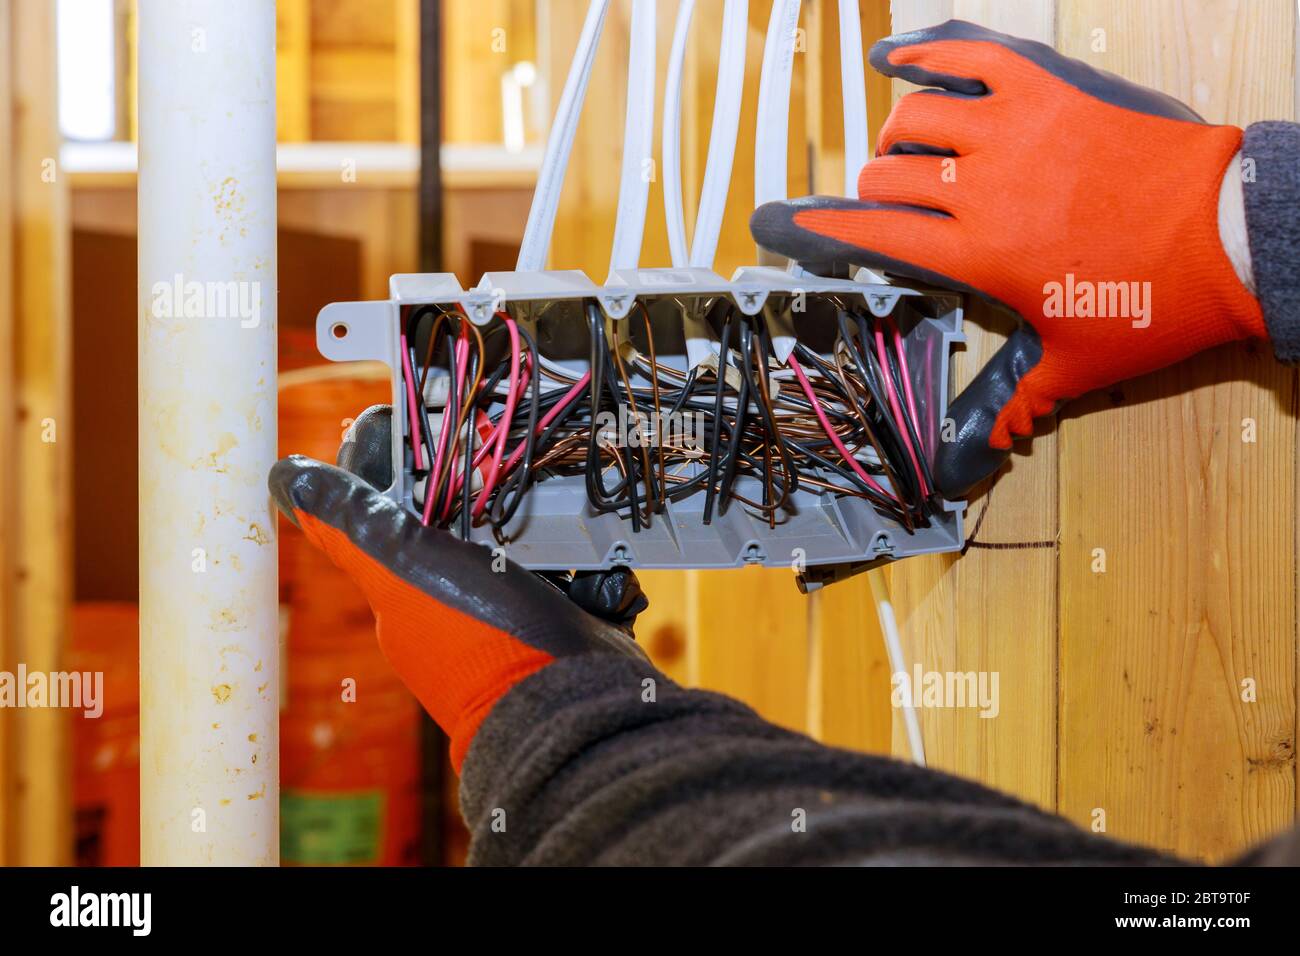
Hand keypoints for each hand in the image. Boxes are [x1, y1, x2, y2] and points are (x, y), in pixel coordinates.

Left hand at [270, 404, 649, 770]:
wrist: (572, 706)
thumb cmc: (479, 634)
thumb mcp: (406, 564)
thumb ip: (350, 521)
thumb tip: (283, 475)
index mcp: (406, 582)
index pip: (387, 500)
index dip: (398, 451)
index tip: (423, 407)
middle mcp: (452, 595)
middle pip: (464, 514)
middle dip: (490, 479)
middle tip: (512, 441)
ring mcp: (511, 611)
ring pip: (530, 540)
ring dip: (552, 521)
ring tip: (569, 504)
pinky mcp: (567, 622)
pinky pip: (578, 574)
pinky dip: (593, 565)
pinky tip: (601, 563)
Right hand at [751, 19, 1263, 496]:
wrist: (1230, 236)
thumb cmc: (1156, 303)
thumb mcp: (1081, 361)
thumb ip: (1028, 396)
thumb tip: (1001, 437)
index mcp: (978, 255)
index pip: (873, 236)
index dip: (816, 229)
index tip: (778, 222)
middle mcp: (981, 190)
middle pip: (886, 177)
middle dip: (874, 191)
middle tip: (889, 201)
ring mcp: (1014, 132)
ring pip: (918, 116)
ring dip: (901, 134)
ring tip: (910, 145)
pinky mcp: (1051, 91)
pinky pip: (974, 56)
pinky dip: (930, 49)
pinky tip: (900, 53)